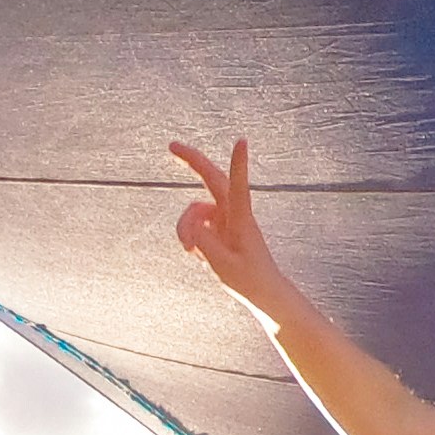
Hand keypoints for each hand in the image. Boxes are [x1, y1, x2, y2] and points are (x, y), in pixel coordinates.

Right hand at [170, 136, 279, 301]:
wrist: (262, 293)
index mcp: (241, 220)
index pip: (239, 187)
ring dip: (185, 226)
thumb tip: (191, 225)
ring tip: (188, 251)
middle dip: (192, 162)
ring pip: (195, 210)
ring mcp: (225, 219)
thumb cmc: (250, 280)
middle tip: (171, 146)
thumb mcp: (223, 265)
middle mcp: (233, 213)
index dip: (238, 164)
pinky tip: (194, 252)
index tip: (242, 141)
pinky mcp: (219, 227)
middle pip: (211, 179)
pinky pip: (195, 224)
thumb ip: (203, 242)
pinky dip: (190, 235)